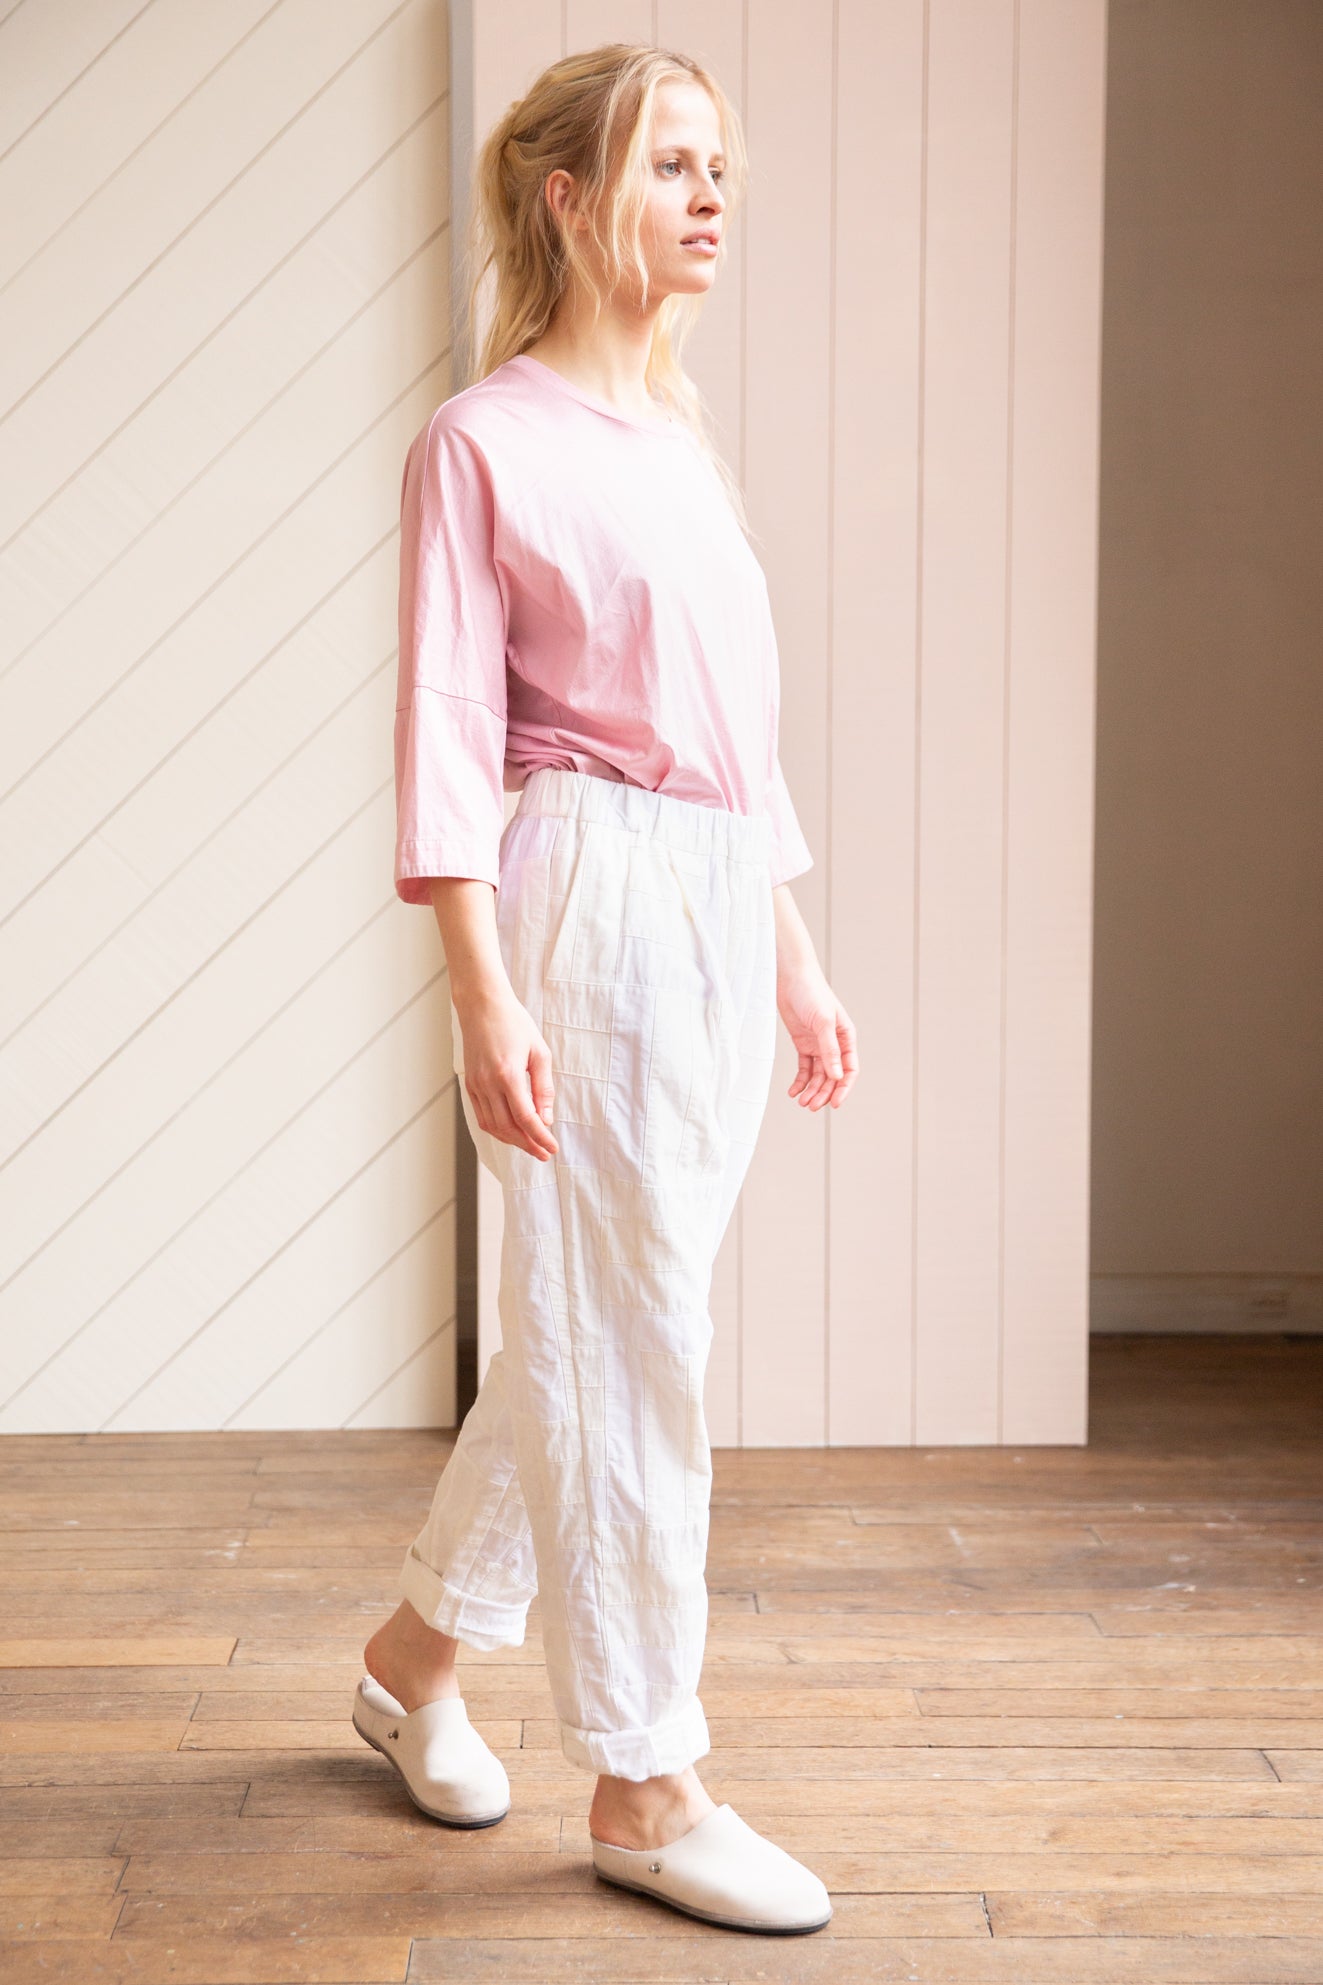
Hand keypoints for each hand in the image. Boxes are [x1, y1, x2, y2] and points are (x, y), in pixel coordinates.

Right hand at [455, 987, 558, 1159]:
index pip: (525, 1118)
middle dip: (528, 1144)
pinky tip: (512, 1132)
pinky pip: (482, 1116)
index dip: (540, 1137)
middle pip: (508, 1128)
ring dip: (513, 1140)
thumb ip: (543, 1088)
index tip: (553, 1148)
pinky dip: (497, 1129)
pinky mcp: (470, 1084)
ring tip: (531, 1145)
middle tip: (545, 1153)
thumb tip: (546, 1119)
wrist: (482, 1006)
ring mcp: (476, 1085)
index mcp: (508, 1074)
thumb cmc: (515, 1024)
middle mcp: (488, 1083)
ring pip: (493, 1126)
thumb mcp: (539, 1052)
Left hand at [776, 966, 857, 1110]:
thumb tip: (836, 1076)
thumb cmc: (811, 993)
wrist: (790, 978)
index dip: (844, 1088)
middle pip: (833, 1076)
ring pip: (818, 1075)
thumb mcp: (823, 1022)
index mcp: (846, 1037)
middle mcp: (835, 1043)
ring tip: (802, 1102)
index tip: (835, 1104)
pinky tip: (793, 1091)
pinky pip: (804, 1067)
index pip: (850, 1069)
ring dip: (811, 1090)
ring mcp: (818, 1044)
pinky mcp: (803, 1043)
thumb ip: (830, 1049)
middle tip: (811, 1106)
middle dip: (823, 1093)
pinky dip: (800, 1081)